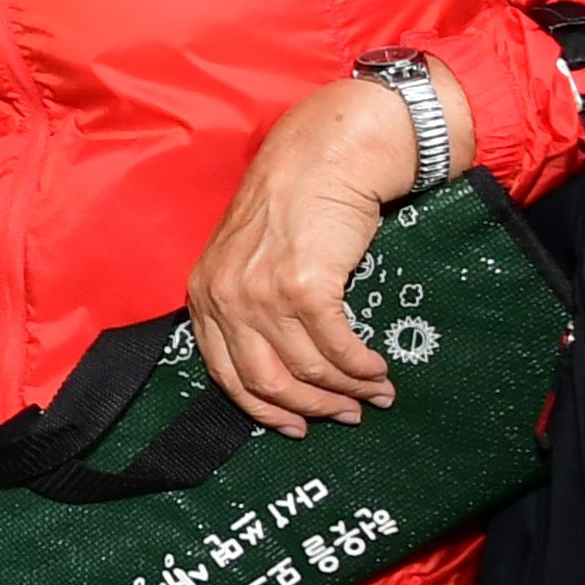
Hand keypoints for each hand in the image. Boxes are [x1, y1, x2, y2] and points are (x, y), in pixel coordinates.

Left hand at [187, 67, 462, 435]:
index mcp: (204, 293)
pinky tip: (379, 371)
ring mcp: (261, 294)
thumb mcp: (248, 256)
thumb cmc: (293, 205)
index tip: (296, 427)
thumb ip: (250, 306)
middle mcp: (224, 297)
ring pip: (307, 370)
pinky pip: (337, 349)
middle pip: (265, 382)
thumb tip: (283, 367)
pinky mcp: (304, 288)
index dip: (265, 409)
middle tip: (347, 416)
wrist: (325, 156)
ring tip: (376, 394)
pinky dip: (362, 369)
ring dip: (348, 390)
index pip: (225, 374)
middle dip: (310, 409)